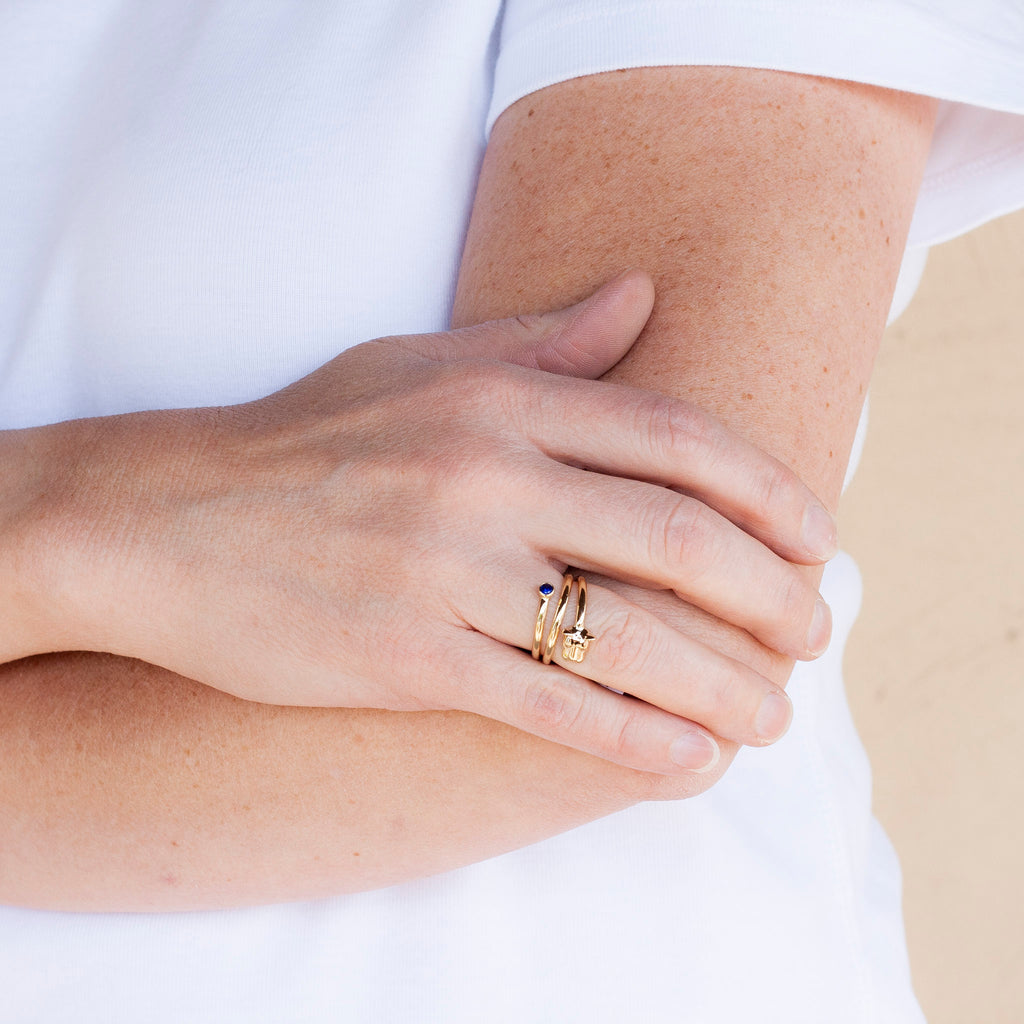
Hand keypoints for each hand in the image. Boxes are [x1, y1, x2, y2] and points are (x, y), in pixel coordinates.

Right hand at [30, 272, 834, 773]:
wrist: (166, 516)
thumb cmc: (303, 436)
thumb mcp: (420, 363)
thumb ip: (543, 339)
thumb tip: (644, 296)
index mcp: (498, 399)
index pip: (676, 442)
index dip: (768, 494)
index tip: (816, 537)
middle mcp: (483, 476)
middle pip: (676, 538)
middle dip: (771, 593)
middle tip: (816, 629)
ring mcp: (445, 570)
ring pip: (624, 634)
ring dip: (722, 681)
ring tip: (772, 715)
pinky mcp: (405, 657)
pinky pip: (545, 701)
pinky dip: (630, 736)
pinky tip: (688, 758)